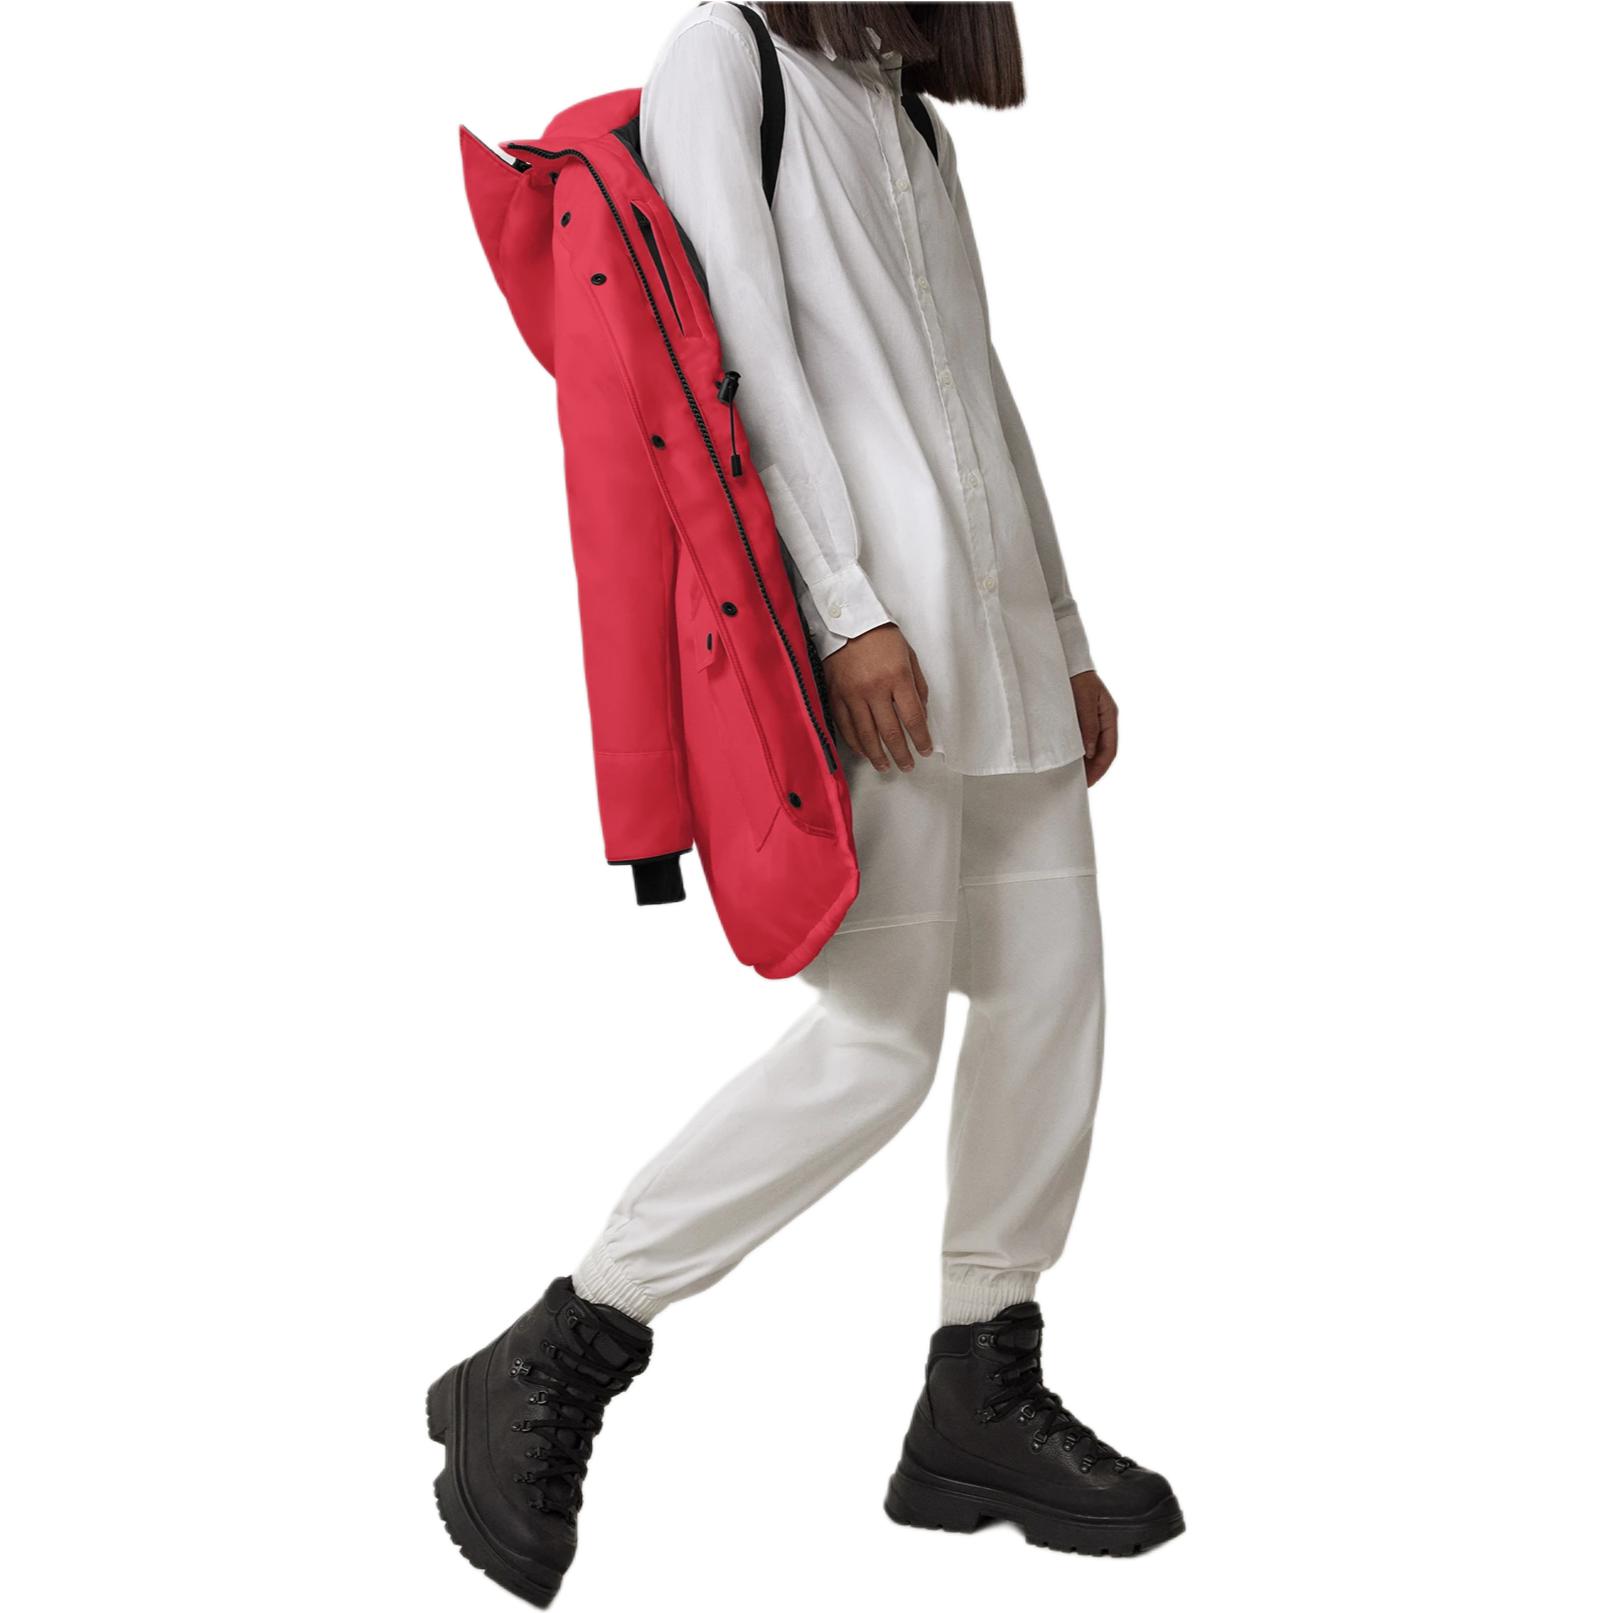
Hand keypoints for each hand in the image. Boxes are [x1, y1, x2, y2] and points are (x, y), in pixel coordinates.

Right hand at [825, 624, 931, 771]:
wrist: (847, 622)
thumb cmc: (882, 637)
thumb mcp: (909, 656)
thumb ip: (917, 686)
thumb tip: (921, 714)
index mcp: (897, 678)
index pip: (912, 717)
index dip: (920, 739)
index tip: (925, 751)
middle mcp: (875, 689)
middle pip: (890, 731)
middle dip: (901, 753)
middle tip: (907, 766)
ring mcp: (853, 695)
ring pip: (866, 734)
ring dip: (877, 755)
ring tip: (885, 766)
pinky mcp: (836, 696)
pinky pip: (846, 726)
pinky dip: (856, 743)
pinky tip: (864, 752)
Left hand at [1072, 670, 1117, 785]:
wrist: (1068, 662)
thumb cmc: (1077, 678)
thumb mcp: (1083, 701)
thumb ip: (1087, 725)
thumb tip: (1090, 752)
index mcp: (1109, 716)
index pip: (1109, 750)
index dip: (1100, 768)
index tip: (1088, 782)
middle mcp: (1104, 720)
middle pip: (1103, 752)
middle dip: (1093, 770)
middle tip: (1080, 785)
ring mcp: (1094, 720)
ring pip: (1094, 748)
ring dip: (1086, 763)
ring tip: (1073, 776)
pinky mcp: (1082, 719)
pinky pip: (1084, 740)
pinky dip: (1078, 752)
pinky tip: (1069, 760)